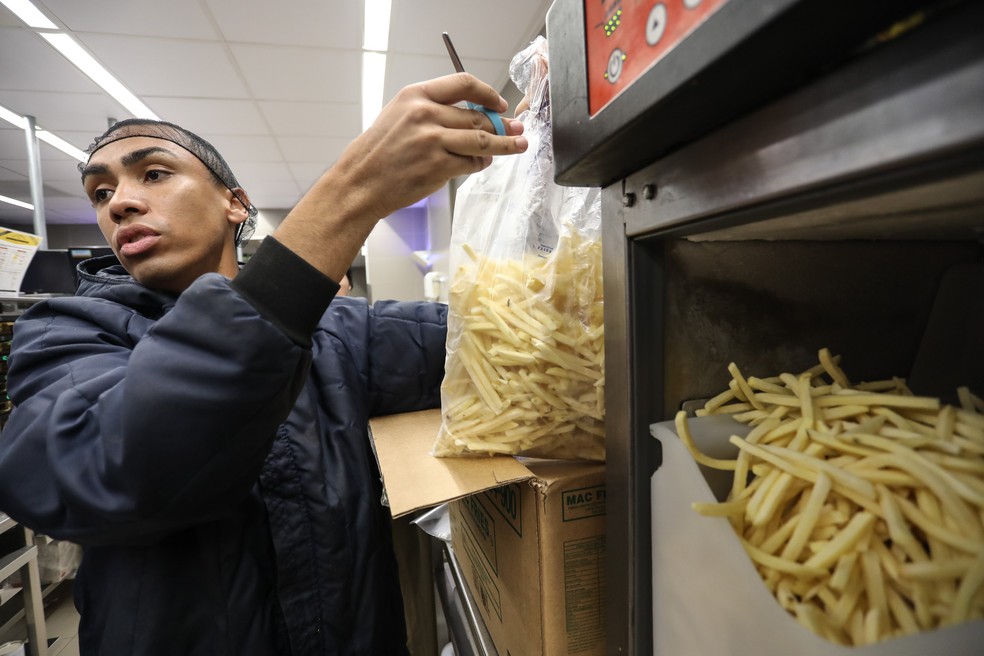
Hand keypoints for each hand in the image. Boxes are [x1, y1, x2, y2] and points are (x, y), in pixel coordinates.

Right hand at [272, 72, 527, 282]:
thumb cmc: (380, 151)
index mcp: (416, 95)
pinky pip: (470, 163)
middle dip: (501, 124)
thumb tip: (474, 116)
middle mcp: (425, 114)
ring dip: (504, 144)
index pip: (464, 84)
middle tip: (516, 129)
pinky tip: (481, 164)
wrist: (361, 182)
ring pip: (482, 140)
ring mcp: (433, 141)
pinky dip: (479, 164)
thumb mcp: (400, 115)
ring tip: (519, 145)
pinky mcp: (437, 167)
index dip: (488, 93)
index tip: (498, 103)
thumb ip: (434, 110)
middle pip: (477, 115)